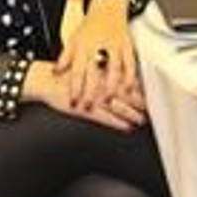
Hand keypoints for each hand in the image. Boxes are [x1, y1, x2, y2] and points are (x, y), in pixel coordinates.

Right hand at [24, 62, 145, 131]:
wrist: (45, 80)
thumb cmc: (66, 76)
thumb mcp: (87, 69)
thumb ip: (103, 73)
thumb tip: (120, 78)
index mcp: (101, 73)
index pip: (125, 81)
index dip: (139, 90)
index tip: (148, 95)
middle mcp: (100, 85)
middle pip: (125, 95)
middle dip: (139, 103)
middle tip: (150, 109)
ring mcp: (93, 98)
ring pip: (118, 107)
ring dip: (132, 114)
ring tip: (141, 120)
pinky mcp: (85, 109)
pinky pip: (105, 118)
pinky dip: (117, 123)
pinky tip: (126, 127)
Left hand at [55, 0, 139, 112]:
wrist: (109, 5)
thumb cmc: (90, 24)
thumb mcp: (73, 39)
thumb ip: (65, 57)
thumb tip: (56, 72)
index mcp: (83, 45)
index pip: (77, 70)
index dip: (75, 87)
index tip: (73, 101)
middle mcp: (99, 46)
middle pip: (94, 73)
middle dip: (91, 92)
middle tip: (88, 106)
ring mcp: (115, 45)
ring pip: (114, 69)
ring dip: (111, 87)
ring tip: (108, 101)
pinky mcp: (127, 44)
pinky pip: (130, 63)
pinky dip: (130, 77)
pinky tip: (128, 89)